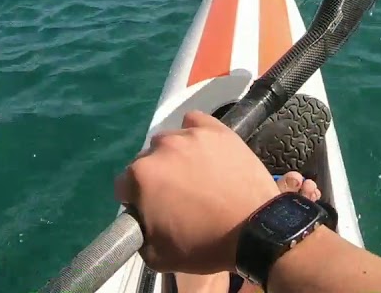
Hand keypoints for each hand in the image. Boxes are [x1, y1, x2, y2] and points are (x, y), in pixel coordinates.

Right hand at [114, 110, 279, 273]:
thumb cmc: (205, 244)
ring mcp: (190, 135)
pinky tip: (204, 150)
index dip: (136, 200)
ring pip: (170, 141)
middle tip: (177, 195)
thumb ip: (138, 235)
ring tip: (195, 175)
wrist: (255, 228)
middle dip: (156, 177)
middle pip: (147, 161)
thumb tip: (140, 221)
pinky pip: (194, 122)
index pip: (125, 185)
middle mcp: (161, 148)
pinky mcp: (216, 129)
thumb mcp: (157, 256)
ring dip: (175, 156)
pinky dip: (194, 133)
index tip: (153, 210)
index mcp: (141, 176)